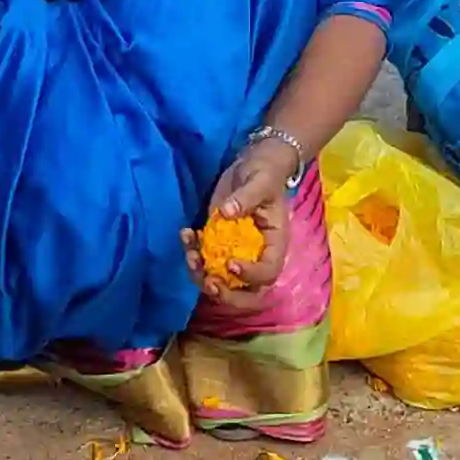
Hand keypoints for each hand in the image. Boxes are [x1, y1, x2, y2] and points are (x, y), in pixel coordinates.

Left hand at [191, 139, 302, 294]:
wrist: (253, 166)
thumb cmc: (265, 173)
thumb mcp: (261, 180)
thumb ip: (247, 197)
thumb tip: (227, 213)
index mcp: (274, 244)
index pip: (268, 272)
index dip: (251, 275)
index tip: (231, 264)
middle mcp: (256, 256)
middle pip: (247, 292)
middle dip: (226, 294)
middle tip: (209, 282)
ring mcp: (236, 252)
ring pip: (222, 281)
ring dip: (202, 275)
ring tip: (190, 255)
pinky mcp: (218, 244)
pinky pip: (205, 261)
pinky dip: (192, 254)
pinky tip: (185, 235)